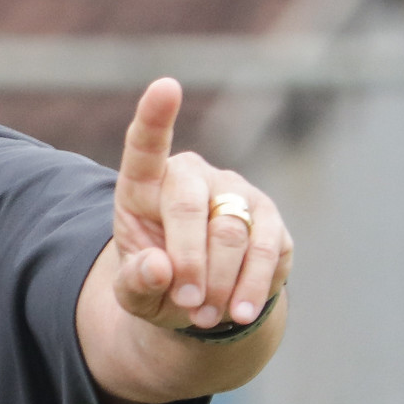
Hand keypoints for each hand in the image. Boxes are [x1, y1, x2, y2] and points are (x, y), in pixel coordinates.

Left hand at [112, 78, 290, 331]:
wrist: (201, 302)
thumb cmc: (156, 284)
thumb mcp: (133, 292)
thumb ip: (135, 282)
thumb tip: (159, 266)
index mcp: (145, 185)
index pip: (145, 146)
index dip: (155, 117)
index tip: (165, 86)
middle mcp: (193, 177)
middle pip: (189, 206)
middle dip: (188, 262)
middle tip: (185, 304)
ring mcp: (236, 194)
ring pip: (232, 234)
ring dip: (219, 282)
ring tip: (204, 317)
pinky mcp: (271, 221)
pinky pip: (267, 251)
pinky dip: (251, 287)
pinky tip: (236, 312)